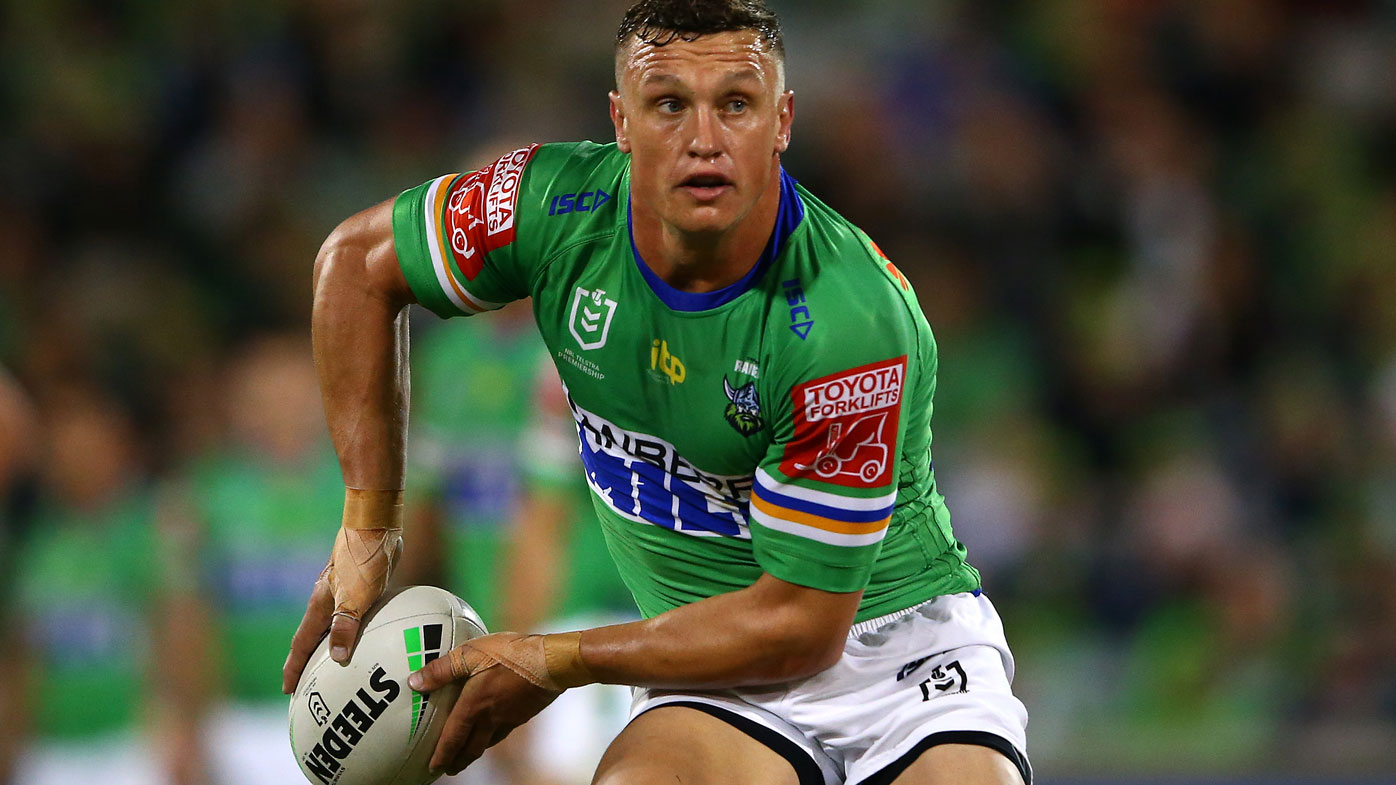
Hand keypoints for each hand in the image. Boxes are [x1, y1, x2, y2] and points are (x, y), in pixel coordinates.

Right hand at [282, 522, 401, 692]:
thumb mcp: (355, 596)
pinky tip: (368, 639)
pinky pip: (354, 617)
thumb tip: (337, 658)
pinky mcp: (360, 586)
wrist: (375, 525)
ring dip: (332, 647)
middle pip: (314, 639)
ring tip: (336, 668)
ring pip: (333, 627)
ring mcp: (342, 593)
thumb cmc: (363, 559)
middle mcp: (326, 601)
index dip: (294, 668)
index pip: (302, 645)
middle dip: (308, 663)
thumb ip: (345, 625)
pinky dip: (354, 632)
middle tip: (308, 686)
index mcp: (319, 606)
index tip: (287, 690)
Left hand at [408, 632, 584, 774]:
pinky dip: (493, 736)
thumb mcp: (471, 653)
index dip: (441, 756)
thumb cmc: (511, 654)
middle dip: (458, 762)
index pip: (453, 738)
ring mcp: (510, 717)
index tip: (432, 768)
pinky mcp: (524, 713)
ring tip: (469, 753)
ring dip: (475, 751)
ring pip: (489, 742)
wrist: (552, 662)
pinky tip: (496, 728)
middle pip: (471, 749)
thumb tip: (415, 682)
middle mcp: (491, 717)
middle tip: (449, 769)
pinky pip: (504, 731)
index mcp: (474, 706)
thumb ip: (442, 669)